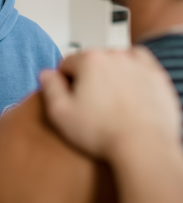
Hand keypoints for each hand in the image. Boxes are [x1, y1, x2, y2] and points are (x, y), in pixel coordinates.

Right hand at [39, 47, 180, 159]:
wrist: (144, 147)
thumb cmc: (103, 132)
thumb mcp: (60, 113)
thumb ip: (49, 87)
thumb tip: (46, 73)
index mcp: (89, 60)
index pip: (67, 63)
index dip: (65, 82)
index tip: (71, 99)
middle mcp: (114, 55)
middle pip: (91, 62)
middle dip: (88, 78)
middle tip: (91, 104)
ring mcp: (138, 63)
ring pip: (114, 63)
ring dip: (109, 75)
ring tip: (111, 102)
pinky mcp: (155, 75)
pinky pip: (137, 66)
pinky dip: (131, 74)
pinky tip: (128, 92)